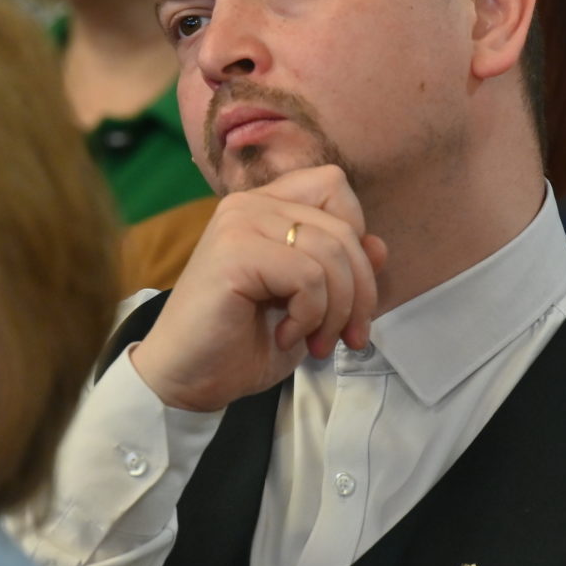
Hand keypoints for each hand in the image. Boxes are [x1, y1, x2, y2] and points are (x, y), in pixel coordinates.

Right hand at [130, 165, 388, 412]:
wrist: (187, 379)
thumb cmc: (242, 342)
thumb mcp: (310, 305)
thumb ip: (341, 270)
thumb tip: (379, 246)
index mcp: (265, 207)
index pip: (334, 186)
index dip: (355, 237)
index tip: (347, 293)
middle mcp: (249, 205)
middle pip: (343, 227)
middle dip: (359, 292)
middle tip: (347, 337)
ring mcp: (239, 223)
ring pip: (331, 252)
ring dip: (336, 310)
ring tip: (314, 342)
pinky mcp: (234, 252)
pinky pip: (307, 276)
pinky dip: (309, 315)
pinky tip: (284, 334)